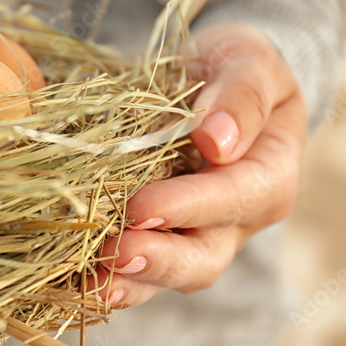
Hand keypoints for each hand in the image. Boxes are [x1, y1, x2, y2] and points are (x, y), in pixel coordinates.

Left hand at [96, 22, 305, 306]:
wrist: (210, 78)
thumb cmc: (235, 67)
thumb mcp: (250, 62)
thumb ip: (242, 95)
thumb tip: (218, 140)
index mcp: (269, 177)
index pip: (234, 199)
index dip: (188, 206)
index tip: (143, 207)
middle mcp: (237, 220)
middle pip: (204, 256)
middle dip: (159, 260)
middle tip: (116, 253)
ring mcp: (196, 234)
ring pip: (168, 274)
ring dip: (130, 282)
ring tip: (94, 284)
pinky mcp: (158, 237)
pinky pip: (136, 269)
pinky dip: (108, 277)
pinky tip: (76, 280)